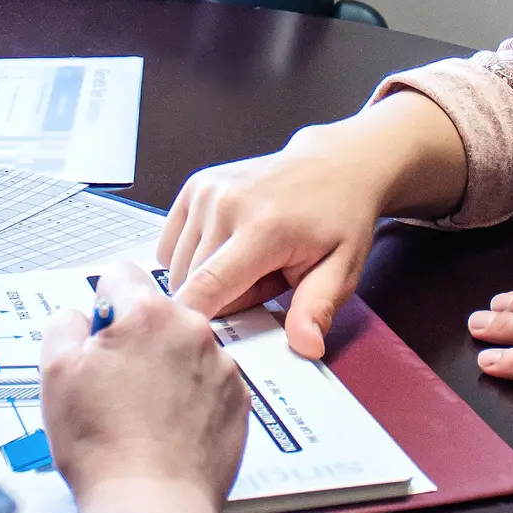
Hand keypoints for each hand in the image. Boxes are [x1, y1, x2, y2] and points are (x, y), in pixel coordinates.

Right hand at [40, 261, 249, 511]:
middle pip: (157, 313)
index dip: (101, 308)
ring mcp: (221, 364)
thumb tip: (78, 316)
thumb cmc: (102, 445)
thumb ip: (63, 325)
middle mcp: (192, 328)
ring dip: (166, 366)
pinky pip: (210, 381)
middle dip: (135, 338)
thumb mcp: (56, 374)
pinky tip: (170, 428)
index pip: (120, 276)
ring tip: (143, 414)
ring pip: (185, 347)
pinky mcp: (238, 399)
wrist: (151, 505)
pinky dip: (192, 396)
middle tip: (115, 385)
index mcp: (147, 313)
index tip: (98, 342)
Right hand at [160, 93, 466, 358]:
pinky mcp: (196, 186)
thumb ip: (316, 310)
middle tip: (260, 283)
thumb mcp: (341, 270)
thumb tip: (306, 346)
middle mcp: (227, 203)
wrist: (335, 166)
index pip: (207, 288)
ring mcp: (207, 191)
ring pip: (178, 266)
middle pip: (191, 283)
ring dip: (205, 277)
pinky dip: (191, 256)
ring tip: (246, 262)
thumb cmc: (339, 218)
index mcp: (263, 228)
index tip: (207, 343)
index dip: (198, 323)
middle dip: (220, 299)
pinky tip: (226, 247)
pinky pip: (171, 244)